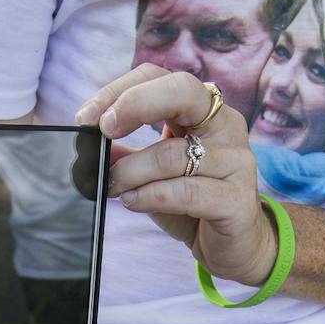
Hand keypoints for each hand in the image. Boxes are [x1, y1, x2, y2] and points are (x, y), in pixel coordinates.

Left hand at [75, 64, 277, 286]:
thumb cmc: (194, 204)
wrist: (235, 246)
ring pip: (173, 154)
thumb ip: (124, 157)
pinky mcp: (238, 199)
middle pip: (182, 91)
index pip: (159, 77)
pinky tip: (133, 201)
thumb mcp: (152, 176)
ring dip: (131, 171)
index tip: (86, 117)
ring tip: (113, 185)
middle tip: (104, 130)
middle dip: (134, 105)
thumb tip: (87, 148)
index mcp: (202, 111)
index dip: (120, 90)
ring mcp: (236, 160)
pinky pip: (187, 192)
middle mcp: (225, 126)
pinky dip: (151, 196)